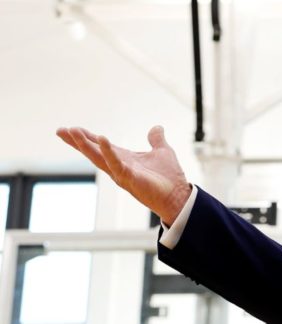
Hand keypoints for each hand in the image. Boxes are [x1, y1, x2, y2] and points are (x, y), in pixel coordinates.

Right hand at [56, 125, 191, 224]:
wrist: (179, 195)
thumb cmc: (169, 177)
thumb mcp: (162, 152)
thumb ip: (156, 140)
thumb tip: (156, 128)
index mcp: (124, 158)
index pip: (100, 146)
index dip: (86, 137)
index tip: (71, 128)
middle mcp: (118, 166)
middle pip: (93, 152)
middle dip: (77, 141)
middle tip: (61, 130)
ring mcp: (122, 173)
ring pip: (98, 158)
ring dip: (85, 145)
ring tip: (72, 132)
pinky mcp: (130, 178)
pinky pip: (116, 164)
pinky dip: (108, 152)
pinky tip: (101, 139)